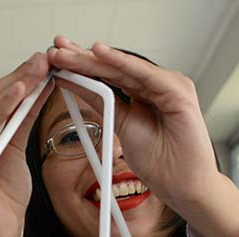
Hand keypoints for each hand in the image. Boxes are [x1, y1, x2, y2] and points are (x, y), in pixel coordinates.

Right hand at [0, 52, 52, 236]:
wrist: (0, 233)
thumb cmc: (4, 198)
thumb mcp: (17, 149)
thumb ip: (22, 119)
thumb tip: (39, 87)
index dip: (17, 79)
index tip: (42, 63)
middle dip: (19, 78)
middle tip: (44, 59)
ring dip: (15, 86)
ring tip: (38, 68)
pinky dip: (1, 109)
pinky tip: (20, 91)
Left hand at [47, 37, 238, 236]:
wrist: (182, 185)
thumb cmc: (159, 161)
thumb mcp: (120, 127)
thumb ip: (102, 104)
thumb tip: (75, 84)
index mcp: (142, 93)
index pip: (107, 75)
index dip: (81, 66)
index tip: (56, 60)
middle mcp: (155, 85)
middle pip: (113, 68)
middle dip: (83, 57)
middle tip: (56, 49)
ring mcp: (168, 86)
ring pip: (124, 68)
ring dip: (95, 59)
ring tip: (68, 52)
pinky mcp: (178, 92)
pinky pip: (145, 74)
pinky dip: (122, 63)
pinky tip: (102, 54)